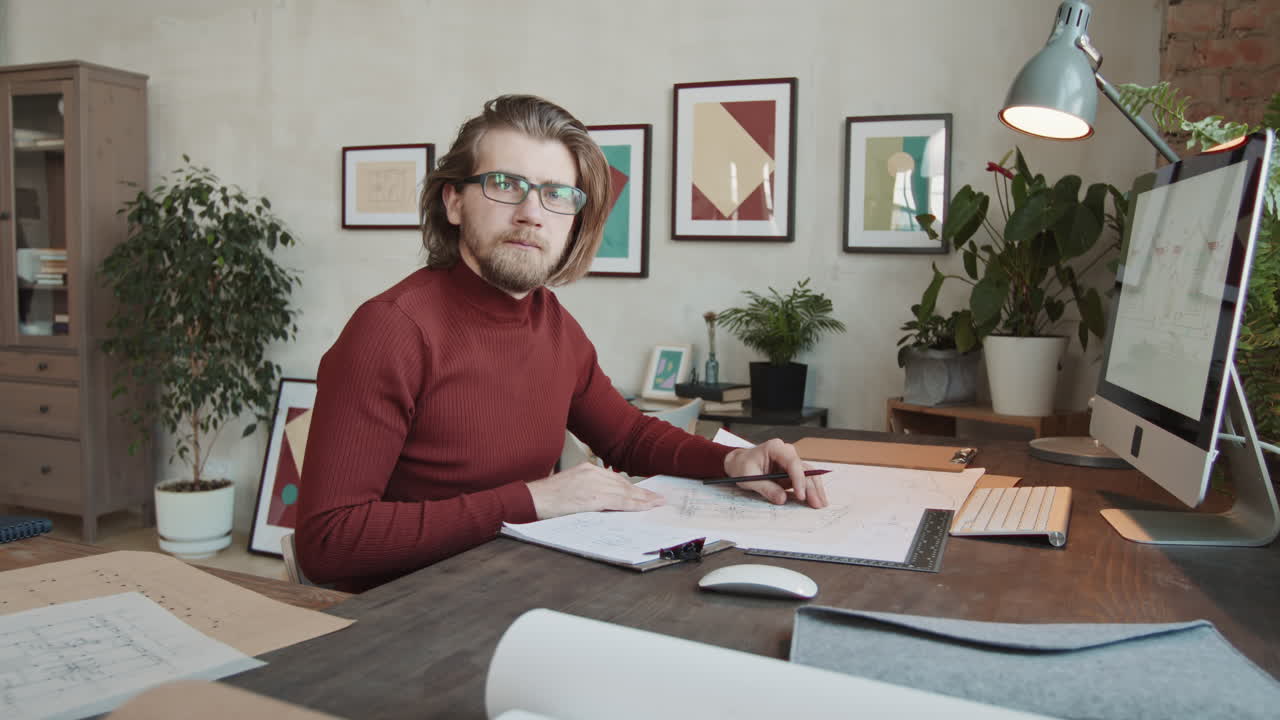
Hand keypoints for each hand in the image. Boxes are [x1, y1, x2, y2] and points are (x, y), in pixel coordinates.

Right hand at [527, 463, 664, 519]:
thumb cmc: (547, 498)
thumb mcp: (571, 488)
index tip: (645, 493)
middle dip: (642, 493)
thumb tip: (606, 503)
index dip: (632, 488)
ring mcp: (593, 483)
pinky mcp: (592, 497)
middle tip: (657, 499)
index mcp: (586, 470)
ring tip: (656, 504)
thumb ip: (588, 491)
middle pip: (623, 484)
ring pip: (624, 492)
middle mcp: (592, 472)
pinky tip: (644, 508)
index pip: (615, 479)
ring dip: (642, 499)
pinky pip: (618, 501)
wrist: (532, 499)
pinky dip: (633, 505)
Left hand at [723, 439, 828, 507]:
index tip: (801, 495)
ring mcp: (790, 462)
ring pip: (808, 474)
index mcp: (775, 448)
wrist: (739, 463)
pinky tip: (816, 499)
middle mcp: (786, 452)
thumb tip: (782, 498)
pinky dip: (810, 489)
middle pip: (804, 469)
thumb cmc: (742, 466)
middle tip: (817, 503)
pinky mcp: (791, 472)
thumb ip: (766, 488)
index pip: (792, 462)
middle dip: (811, 487)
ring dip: (815, 489)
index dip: (798, 479)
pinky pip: (804, 479)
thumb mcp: (749, 478)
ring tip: (821, 503)